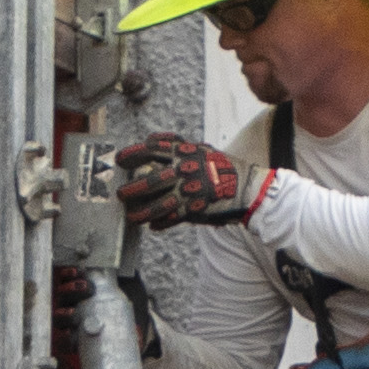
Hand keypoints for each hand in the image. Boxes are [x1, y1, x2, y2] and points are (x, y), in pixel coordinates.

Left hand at [112, 132, 256, 229]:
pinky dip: (162, 223)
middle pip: (151, 180)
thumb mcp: (202, 149)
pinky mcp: (195, 209)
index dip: (133, 154)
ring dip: (142, 211)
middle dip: (132, 188)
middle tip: (120, 194)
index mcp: (185, 152)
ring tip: (130, 216)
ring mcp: (189, 191)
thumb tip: (153, 142)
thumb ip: (178, 146)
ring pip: (159, 203)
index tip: (120, 160)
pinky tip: (153, 226)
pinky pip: (173, 218)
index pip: (152, 149)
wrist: (247, 188)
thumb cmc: (224, 167)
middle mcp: (185, 171)